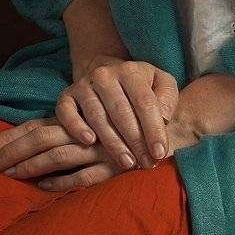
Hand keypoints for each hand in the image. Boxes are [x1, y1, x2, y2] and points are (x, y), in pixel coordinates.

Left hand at [0, 114, 201, 192]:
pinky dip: (63, 181)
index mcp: (79, 120)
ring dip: (30, 166)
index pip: (37, 127)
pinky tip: (44, 188)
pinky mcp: (115, 166)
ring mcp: (99, 150)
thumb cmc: (134, 127)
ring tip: (7, 175)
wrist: (175, 129)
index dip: (10, 137)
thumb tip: (39, 148)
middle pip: (41, 139)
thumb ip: (75, 133)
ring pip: (58, 155)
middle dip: (12, 151)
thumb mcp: (102, 126)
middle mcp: (85, 132)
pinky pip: (84, 176)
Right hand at [50, 54, 181, 169]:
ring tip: (127, 162)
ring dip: (112, 142)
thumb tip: (164, 117)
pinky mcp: (66, 97)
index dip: (153, 129)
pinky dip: (76, 127)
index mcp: (130, 71)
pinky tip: (89, 142)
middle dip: (135, 141)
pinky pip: (66, 113)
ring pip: (97, 116)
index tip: (160, 152)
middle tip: (146, 163)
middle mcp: (105, 76)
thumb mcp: (160, 82)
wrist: (107, 75)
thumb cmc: (139, 86)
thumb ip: (168, 96)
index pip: (144, 102)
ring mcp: (84, 86)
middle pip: (121, 112)